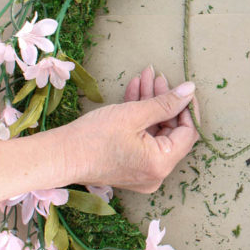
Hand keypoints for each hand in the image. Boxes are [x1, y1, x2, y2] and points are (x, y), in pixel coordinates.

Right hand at [62, 66, 199, 192]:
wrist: (59, 156)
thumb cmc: (94, 136)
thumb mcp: (134, 114)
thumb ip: (166, 102)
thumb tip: (190, 90)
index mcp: (162, 163)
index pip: (187, 133)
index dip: (186, 107)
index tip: (182, 88)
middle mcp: (156, 173)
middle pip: (170, 131)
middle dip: (163, 101)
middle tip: (158, 76)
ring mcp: (143, 172)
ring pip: (154, 132)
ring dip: (150, 104)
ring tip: (145, 77)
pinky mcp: (130, 167)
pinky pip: (142, 139)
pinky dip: (139, 118)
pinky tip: (134, 91)